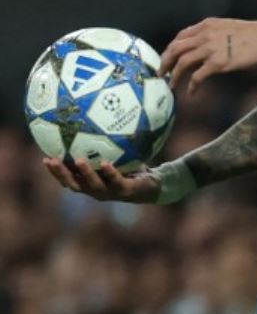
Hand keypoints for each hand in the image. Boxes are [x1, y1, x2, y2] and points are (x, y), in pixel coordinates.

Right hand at [43, 156, 161, 203]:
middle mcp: (97, 190)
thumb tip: (91, 121)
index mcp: (90, 183)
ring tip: (79, 160)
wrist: (154, 185)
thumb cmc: (131, 169)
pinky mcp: (126, 191)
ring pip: (94, 185)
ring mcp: (111, 192)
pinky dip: (110, 173)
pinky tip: (106, 163)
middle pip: (74, 184)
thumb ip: (102, 146)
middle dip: (62, 174)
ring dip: (85, 173)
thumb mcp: (116, 156)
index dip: (55, 171)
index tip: (45, 158)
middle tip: (52, 160)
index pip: (68, 178)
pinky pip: (117, 181)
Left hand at [162, 17, 256, 95]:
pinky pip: (198, 76)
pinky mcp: (218, 63)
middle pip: (175, 48)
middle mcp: (205, 35)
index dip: (171, 48)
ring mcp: (210, 49)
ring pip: (182, 62)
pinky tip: (192, 92)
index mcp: (207, 24)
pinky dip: (192, 85)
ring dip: (174, 75)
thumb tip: (209, 48)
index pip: (181, 35)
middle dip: (165, 61)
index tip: (169, 57)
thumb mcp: (231, 27)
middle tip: (161, 73)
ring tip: (171, 85)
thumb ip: (216, 34)